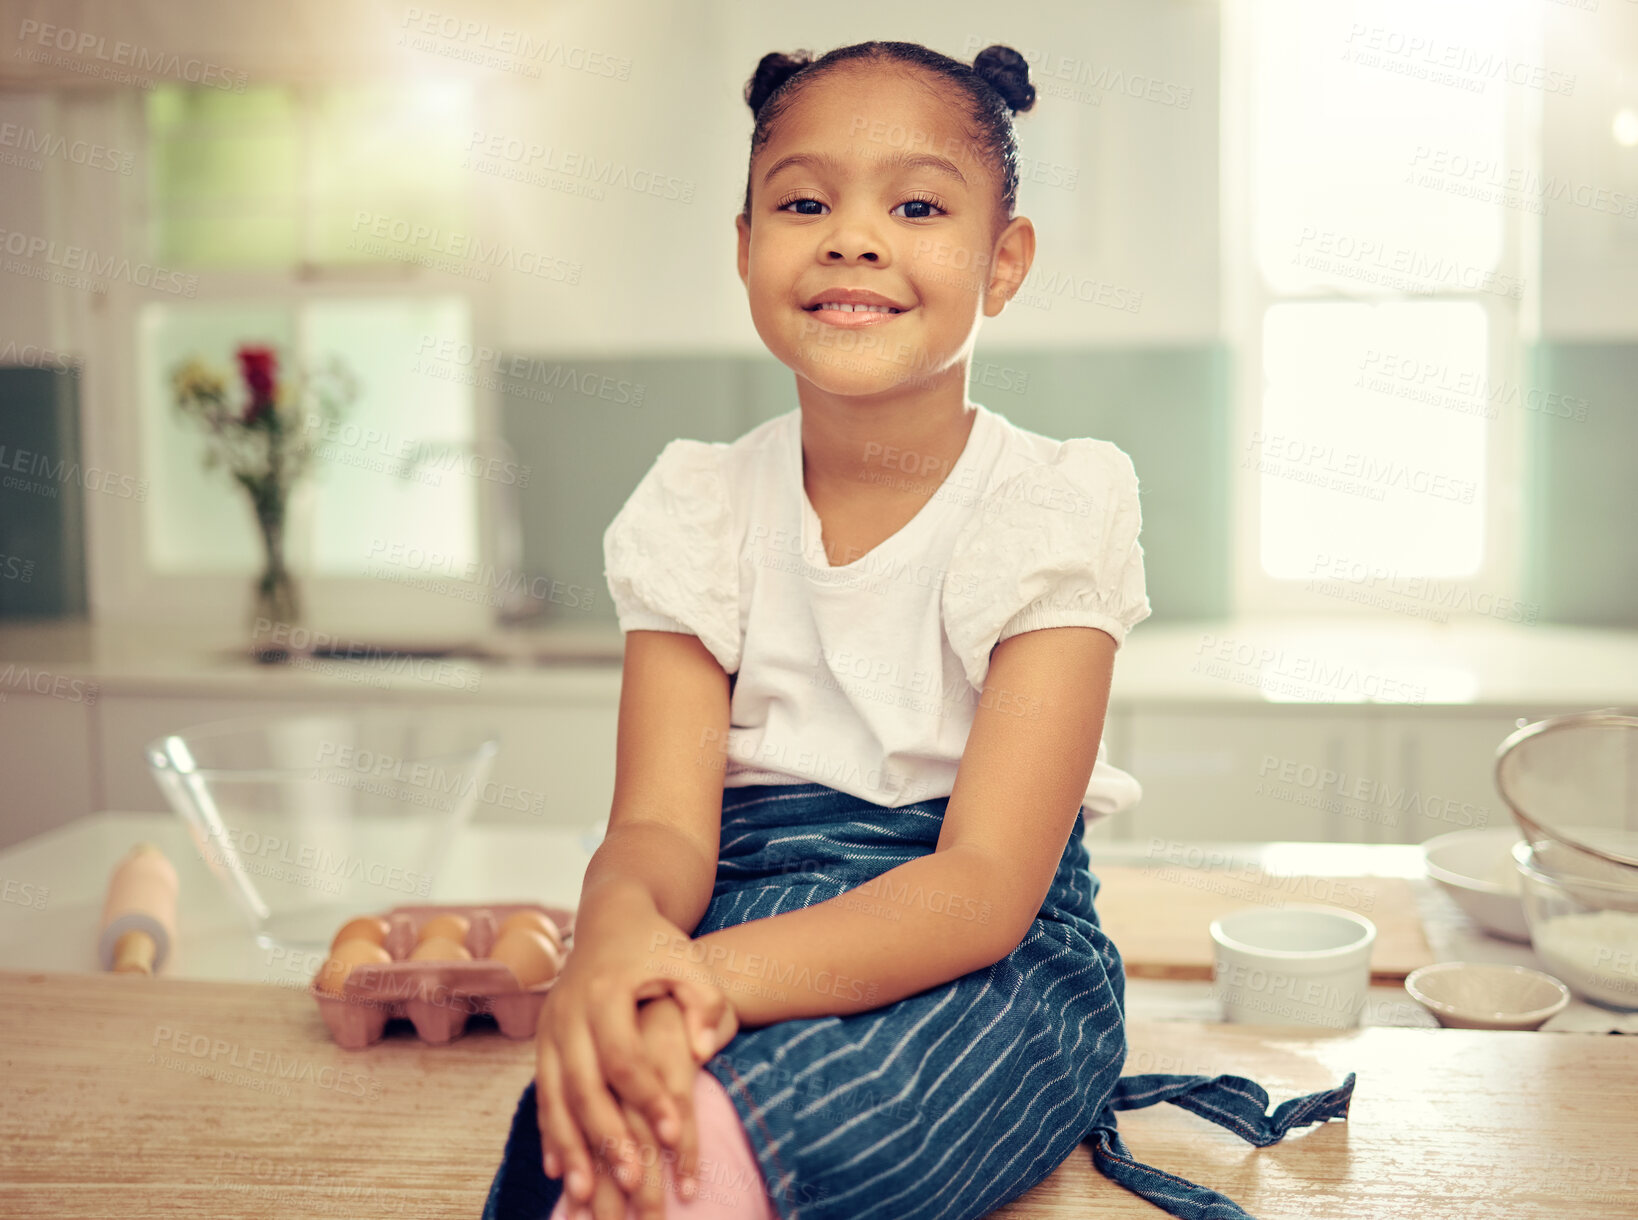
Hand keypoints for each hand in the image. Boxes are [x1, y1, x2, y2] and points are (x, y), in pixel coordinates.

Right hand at [535, 894, 735, 1209]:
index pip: (625, 1056)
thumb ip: (705, 1000)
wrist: (610, 916)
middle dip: (607, 1138)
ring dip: (570, 1149)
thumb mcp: (689, 960)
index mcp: (606, 991)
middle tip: (635, 1184)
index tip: (677, 1135)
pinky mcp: (541, 1041)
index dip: (650, 1097)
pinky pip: (542, 1095)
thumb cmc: (658, 944)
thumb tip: (704, 1051)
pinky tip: (560, 1170)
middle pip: (583, 1086)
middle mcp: (568, 1012)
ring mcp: (549, 1028)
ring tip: (588, 1196)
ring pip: (554, 1098)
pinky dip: (549, 1133)